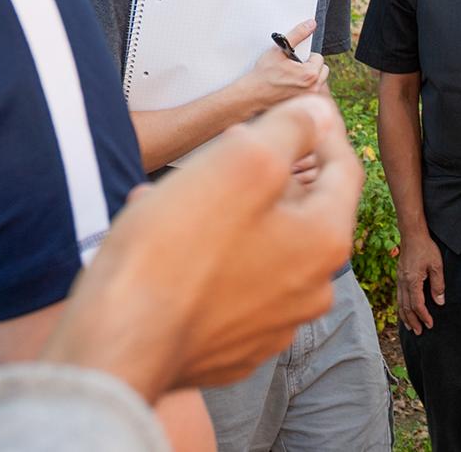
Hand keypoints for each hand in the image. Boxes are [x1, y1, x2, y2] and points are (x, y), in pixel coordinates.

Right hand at [41, 95, 360, 398]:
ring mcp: (271, 326)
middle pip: (302, 212)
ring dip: (228, 214)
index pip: (344, 171)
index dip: (322, 131)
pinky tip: (165, 243)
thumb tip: (316, 115)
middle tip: (229, 147)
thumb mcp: (240, 161)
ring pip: (260, 248)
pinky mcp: (231, 349)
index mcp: (323, 243)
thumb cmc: (176, 249)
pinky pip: (229, 288)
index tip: (302, 111)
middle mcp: (309, 292)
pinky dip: (207, 259)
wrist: (116, 345)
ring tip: (179, 194)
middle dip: (267, 174)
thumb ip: (289, 130)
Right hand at [238, 19, 329, 112]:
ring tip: (292, 77)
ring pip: (319, 81)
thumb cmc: (263, 74)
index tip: (293, 60)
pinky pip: (312, 91)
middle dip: (311, 66)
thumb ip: (297, 35)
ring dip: (310, 77)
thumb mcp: (279, 50)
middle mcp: (313, 89)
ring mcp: (309, 98)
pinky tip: (291, 86)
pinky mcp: (304, 105)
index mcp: (310, 75)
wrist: (252, 95)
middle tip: (294, 67)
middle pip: (323, 70)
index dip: (306, 56)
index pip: (319, 58)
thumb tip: (310, 24)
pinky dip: (306, 88)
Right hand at [395, 229, 444, 334]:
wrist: (412, 235)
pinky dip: (401, 307)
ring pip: (400, 303)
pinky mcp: (399, 276)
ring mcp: (399, 279)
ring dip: (405, 316)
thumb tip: (440, 302)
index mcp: (412, 281)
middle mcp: (403, 283)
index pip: (417, 305)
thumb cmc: (426, 248)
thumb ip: (438, 285)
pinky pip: (398, 296)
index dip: (424, 316)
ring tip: (410, 326)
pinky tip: (404, 310)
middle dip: (413, 321)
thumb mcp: (436, 266)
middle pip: (406, 307)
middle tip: (419, 332)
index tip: (430, 324)